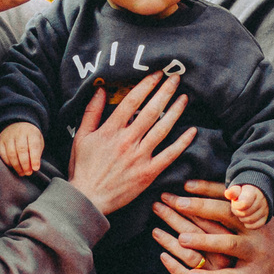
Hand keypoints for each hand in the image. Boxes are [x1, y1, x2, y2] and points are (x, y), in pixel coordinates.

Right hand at [0, 121, 43, 174]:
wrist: (17, 125)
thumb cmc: (30, 138)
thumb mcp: (38, 141)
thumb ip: (37, 153)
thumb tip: (33, 168)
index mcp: (32, 132)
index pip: (34, 145)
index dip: (35, 158)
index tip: (35, 169)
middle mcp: (19, 133)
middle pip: (21, 150)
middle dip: (25, 164)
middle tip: (28, 173)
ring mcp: (8, 136)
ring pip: (11, 153)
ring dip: (17, 165)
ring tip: (22, 173)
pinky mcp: (0, 141)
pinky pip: (3, 154)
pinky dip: (8, 163)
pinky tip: (13, 167)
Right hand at [66, 71, 194, 217]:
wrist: (88, 199)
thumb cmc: (83, 168)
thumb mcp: (81, 137)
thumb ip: (91, 112)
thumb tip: (101, 89)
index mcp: (110, 130)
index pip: (132, 101)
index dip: (146, 85)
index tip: (157, 74)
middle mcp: (127, 141)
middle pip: (151, 111)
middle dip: (165, 92)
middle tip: (176, 78)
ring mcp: (139, 157)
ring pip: (163, 129)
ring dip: (175, 111)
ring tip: (184, 98)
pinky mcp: (149, 173)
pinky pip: (169, 155)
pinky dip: (182, 142)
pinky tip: (192, 130)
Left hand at [154, 180, 273, 273]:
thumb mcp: (266, 226)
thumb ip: (245, 212)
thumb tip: (223, 190)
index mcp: (257, 217)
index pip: (230, 198)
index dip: (208, 189)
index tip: (185, 184)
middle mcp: (258, 233)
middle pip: (225, 215)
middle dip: (197, 207)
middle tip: (173, 202)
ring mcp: (256, 255)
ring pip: (227, 245)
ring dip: (202, 241)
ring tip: (179, 238)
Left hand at [225, 183, 270, 229]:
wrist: (256, 194)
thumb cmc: (243, 192)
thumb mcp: (237, 189)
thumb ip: (232, 192)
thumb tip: (227, 193)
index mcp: (253, 191)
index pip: (244, 204)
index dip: (236, 206)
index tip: (235, 203)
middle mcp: (261, 200)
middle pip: (245, 213)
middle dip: (237, 212)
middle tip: (237, 208)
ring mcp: (265, 209)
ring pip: (249, 221)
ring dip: (242, 218)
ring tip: (242, 212)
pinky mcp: (266, 218)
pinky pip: (254, 226)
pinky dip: (248, 224)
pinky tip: (246, 218)